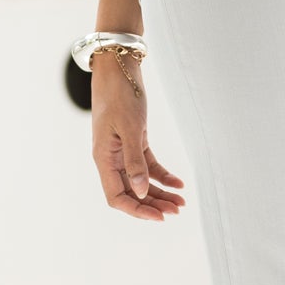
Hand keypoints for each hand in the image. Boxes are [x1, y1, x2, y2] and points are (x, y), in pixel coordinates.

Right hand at [91, 50, 185, 219]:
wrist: (119, 68)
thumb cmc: (120, 95)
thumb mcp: (130, 128)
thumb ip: (135, 161)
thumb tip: (140, 192)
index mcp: (103, 158)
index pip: (116, 197)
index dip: (137, 210)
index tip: (159, 216)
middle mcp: (111, 159)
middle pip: (130, 193)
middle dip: (153, 205)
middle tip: (176, 212)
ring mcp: (122, 151)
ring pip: (141, 182)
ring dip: (160, 193)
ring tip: (181, 203)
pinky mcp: (134, 141)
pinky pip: (148, 166)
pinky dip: (163, 176)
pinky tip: (179, 184)